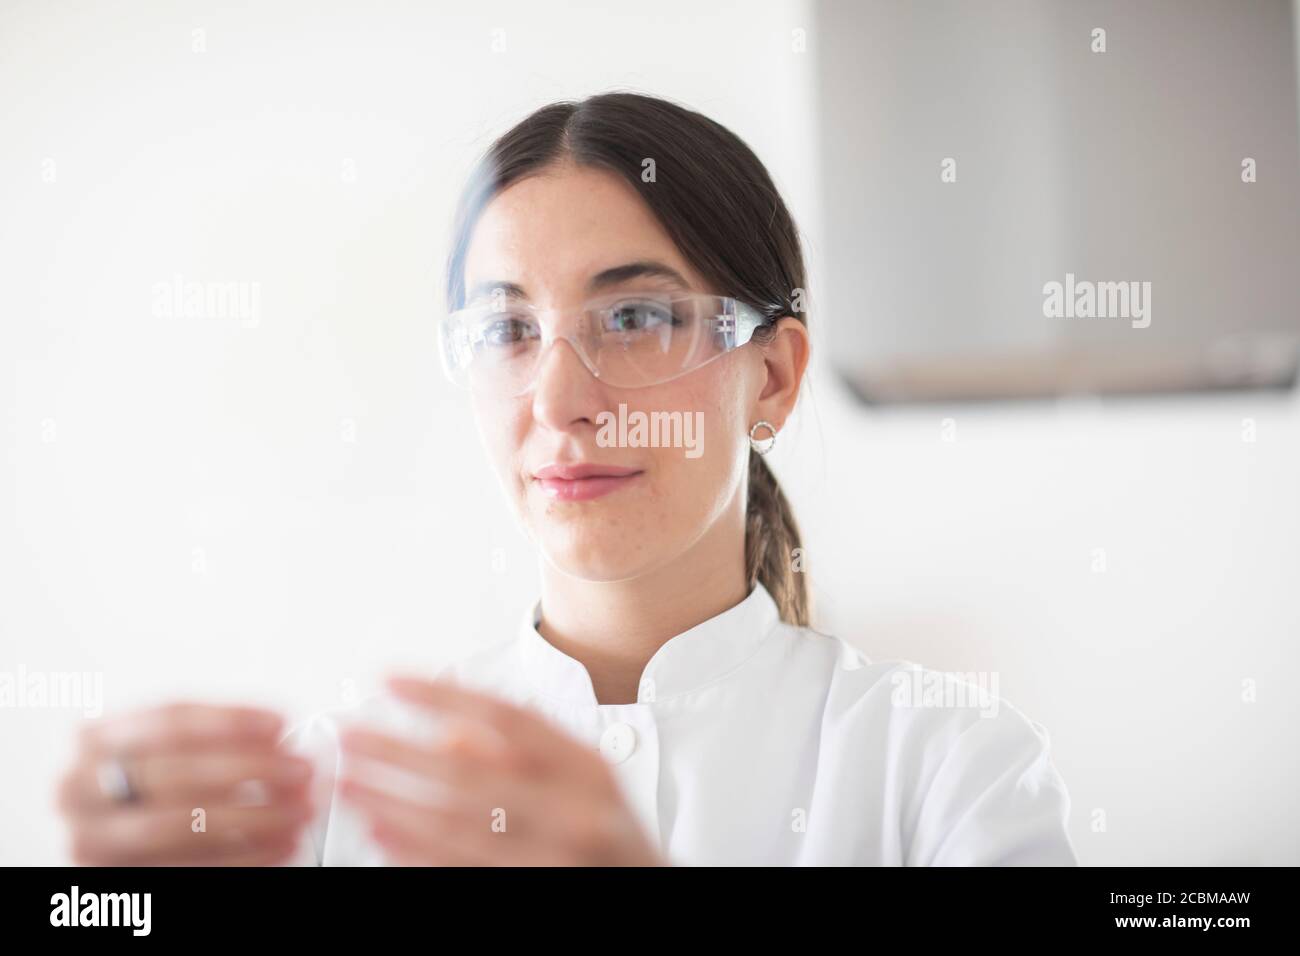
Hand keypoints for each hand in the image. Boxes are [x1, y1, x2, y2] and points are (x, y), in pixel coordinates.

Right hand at [55, 702, 315, 864]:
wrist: (129, 840)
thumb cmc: (162, 781)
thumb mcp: (176, 746)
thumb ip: (220, 738)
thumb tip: (282, 736)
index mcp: (97, 740)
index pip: (168, 721)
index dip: (229, 721)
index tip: (280, 724)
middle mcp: (81, 790)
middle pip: (174, 773)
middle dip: (248, 770)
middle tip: (299, 771)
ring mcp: (93, 840)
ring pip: (176, 826)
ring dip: (251, 818)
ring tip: (298, 811)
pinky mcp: (116, 882)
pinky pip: (187, 870)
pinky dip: (243, 857)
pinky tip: (281, 846)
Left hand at [337, 675, 666, 865]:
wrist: (653, 901)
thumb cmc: (608, 837)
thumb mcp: (580, 784)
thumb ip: (520, 752)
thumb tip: (446, 735)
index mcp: (588, 767)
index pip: (507, 717)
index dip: (442, 695)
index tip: (389, 680)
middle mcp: (579, 810)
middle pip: (472, 773)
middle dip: (399, 753)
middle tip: (348, 736)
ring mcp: (558, 858)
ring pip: (458, 829)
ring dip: (393, 805)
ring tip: (348, 785)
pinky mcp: (537, 893)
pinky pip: (464, 871)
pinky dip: (417, 853)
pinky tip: (381, 835)